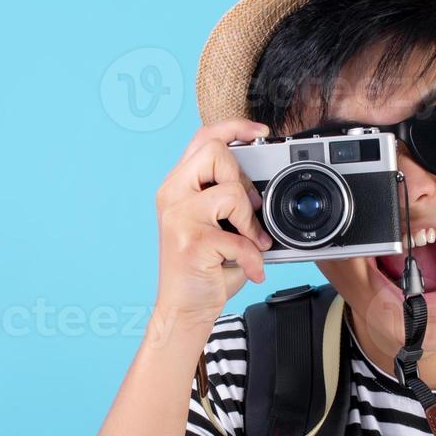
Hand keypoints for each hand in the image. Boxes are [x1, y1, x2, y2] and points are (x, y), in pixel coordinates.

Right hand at [152, 119, 273, 326]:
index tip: (261, 133)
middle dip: (242, 180)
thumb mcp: (213, 223)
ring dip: (250, 223)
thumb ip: (226, 197)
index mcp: (178, 185)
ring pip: (231, 192)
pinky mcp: (192, 242)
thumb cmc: (203, 267)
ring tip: (248, 243)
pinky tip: (249, 269)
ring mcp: (179, 217)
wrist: (184, 309)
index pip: (203, 136)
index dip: (235, 126)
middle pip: (216, 151)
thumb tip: (264, 182)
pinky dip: (252, 258)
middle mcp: (172, 195)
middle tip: (246, 213)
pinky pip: (240, 238)